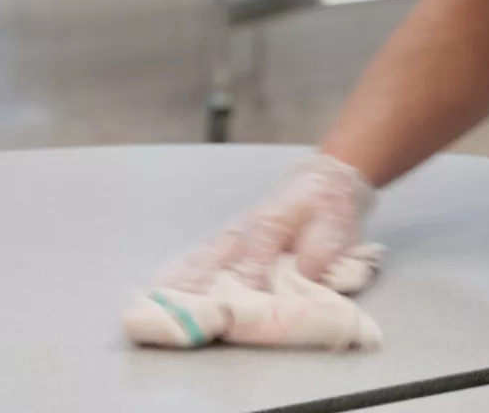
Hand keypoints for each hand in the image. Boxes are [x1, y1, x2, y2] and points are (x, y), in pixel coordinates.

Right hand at [156, 153, 373, 291]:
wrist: (324, 179)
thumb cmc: (328, 206)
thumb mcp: (333, 227)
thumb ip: (318, 253)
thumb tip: (303, 277)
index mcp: (270, 225)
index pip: (252, 260)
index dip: (241, 284)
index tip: (228, 309)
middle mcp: (243, 230)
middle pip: (214, 260)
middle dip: (193, 286)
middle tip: (172, 310)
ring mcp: (232, 233)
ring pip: (201, 258)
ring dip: (179, 280)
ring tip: (155, 300)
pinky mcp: (228, 239)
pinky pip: (199, 255)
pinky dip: (179, 269)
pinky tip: (161, 284)